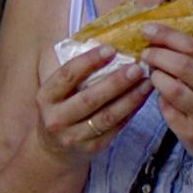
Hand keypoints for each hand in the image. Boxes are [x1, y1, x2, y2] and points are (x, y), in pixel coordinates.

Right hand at [32, 42, 155, 166]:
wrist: (53, 150)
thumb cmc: (60, 109)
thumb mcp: (56, 91)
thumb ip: (75, 71)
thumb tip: (104, 42)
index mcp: (46, 97)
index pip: (67, 75)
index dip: (89, 61)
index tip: (111, 49)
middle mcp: (56, 119)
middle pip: (89, 98)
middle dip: (115, 82)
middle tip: (136, 68)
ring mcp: (73, 136)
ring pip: (107, 116)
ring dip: (130, 98)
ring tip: (146, 83)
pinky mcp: (91, 148)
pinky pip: (115, 128)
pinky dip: (131, 112)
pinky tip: (142, 98)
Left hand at [137, 20, 192, 175]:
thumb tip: (160, 43)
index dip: (167, 36)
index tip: (147, 29)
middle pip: (182, 64)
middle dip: (157, 55)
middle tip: (144, 54)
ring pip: (172, 87)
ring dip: (155, 77)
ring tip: (150, 74)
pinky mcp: (191, 131)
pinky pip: (167, 109)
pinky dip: (159, 99)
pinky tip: (160, 97)